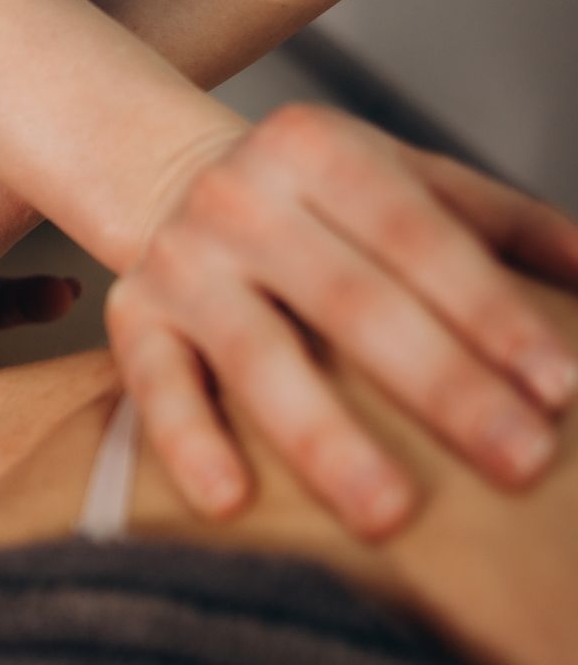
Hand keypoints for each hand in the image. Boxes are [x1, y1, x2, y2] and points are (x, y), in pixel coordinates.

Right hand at [106, 103, 577, 537]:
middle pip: (350, 300)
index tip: (558, 389)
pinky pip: (156, 388)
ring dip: (324, 438)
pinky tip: (229, 502)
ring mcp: (182, 262)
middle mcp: (241, 199)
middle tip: (518, 461)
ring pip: (257, 356)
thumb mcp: (407, 178)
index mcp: (320, 149)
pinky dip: (189, 444)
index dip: (489, 313)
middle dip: (440, 385)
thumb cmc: (317, 199)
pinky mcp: (130, 319)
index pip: (419, 236)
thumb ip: (504, 224)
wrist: (166, 178)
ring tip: (388, 515)